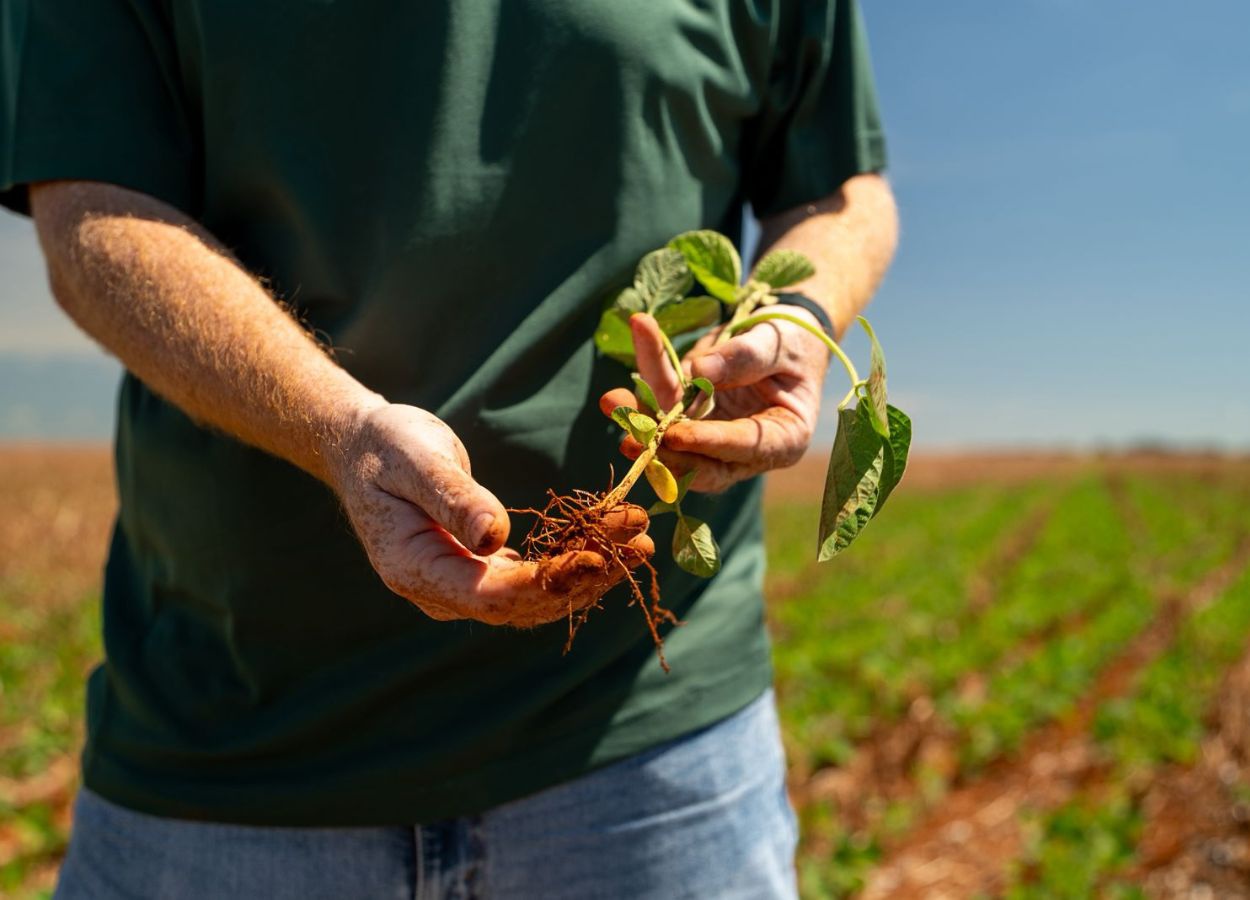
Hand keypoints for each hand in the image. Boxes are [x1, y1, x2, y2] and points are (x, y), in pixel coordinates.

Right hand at [329, 403, 652, 626]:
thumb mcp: (416, 460)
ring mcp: (461, 586)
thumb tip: (495, 537)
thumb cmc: (386, 446)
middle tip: (641, 546)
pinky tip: (612, 541)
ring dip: (591, 572)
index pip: (489, 594)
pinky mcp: (480, 570)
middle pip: (523, 603)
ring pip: (535, 597)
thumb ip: (454, 499)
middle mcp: (439, 591)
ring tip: (642, 542)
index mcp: (414, 569)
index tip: (597, 559)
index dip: (546, 582)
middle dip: (586, 577)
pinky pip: (533, 577)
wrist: (366, 447)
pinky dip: (574, 561)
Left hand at [600, 312, 828, 492]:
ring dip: (640, 423)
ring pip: (673, 439)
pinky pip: (662, 412)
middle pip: (701, 457)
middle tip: (630, 436)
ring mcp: (715, 439)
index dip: (708, 442)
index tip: (675, 434)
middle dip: (662, 448)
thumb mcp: (779, 342)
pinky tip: (615, 395)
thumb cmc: (795, 339)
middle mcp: (748, 449)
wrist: (784, 334)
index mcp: (785, 438)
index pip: (744, 446)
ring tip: (612, 401)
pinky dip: (639, 400)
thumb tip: (698, 370)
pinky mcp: (692, 421)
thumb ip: (745, 357)